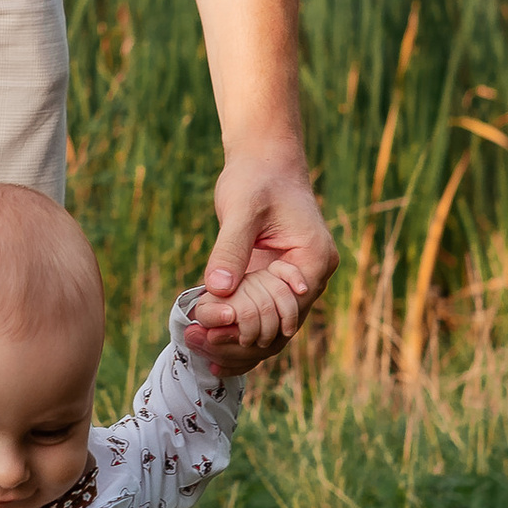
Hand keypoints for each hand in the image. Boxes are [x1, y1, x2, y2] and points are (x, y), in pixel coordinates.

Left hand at [187, 140, 332, 364]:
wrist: (263, 162)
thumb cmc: (256, 178)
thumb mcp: (241, 208)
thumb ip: (230, 249)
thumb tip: (218, 290)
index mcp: (313, 260)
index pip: (286, 310)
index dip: (248, 323)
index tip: (209, 326)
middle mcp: (309, 279)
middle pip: (278, 330)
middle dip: (236, 341)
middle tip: (194, 339)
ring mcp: (292, 284)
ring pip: (268, 332)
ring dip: (233, 343)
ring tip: (193, 344)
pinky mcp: (272, 284)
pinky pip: (258, 319)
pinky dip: (235, 333)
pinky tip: (206, 346)